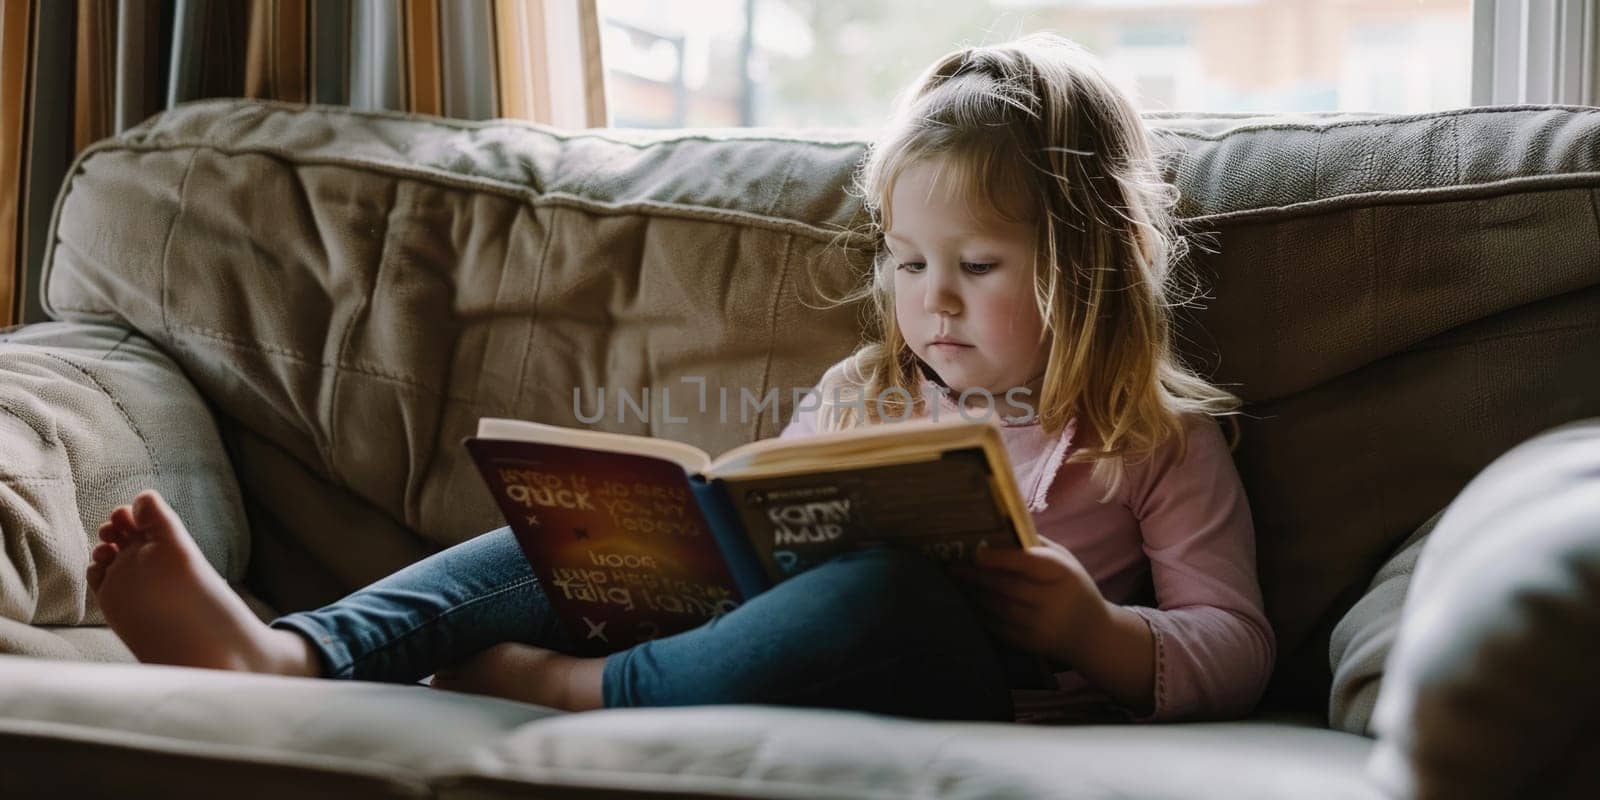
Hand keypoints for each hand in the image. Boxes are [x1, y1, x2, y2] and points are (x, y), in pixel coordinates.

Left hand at [949, 539, 1110, 665]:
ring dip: (976, 594)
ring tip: (960, 583)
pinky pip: (998, 627)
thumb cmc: (1073, 588)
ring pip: (998, 607)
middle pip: (1006, 586)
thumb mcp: (1065, 562)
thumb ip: (1036, 545)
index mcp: (1062, 573)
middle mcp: (1052, 600)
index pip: (1026, 563)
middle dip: (977, 576)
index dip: (998, 558)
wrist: (1093, 635)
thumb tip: (1000, 529)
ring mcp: (1041, 624)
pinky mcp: (1031, 643)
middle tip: (954, 568)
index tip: (976, 553)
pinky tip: (972, 603)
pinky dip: (982, 614)